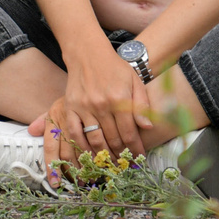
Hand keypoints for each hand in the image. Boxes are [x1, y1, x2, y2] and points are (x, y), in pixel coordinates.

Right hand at [41, 45, 153, 160]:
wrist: (88, 54)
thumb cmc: (115, 68)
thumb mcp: (134, 81)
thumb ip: (142, 104)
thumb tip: (147, 127)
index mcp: (120, 99)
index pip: (129, 133)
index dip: (135, 149)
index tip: (139, 158)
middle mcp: (102, 105)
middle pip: (113, 139)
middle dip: (121, 155)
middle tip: (126, 164)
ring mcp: (84, 107)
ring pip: (95, 140)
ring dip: (104, 155)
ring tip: (111, 163)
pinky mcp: (70, 107)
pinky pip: (75, 133)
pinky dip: (82, 147)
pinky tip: (89, 154)